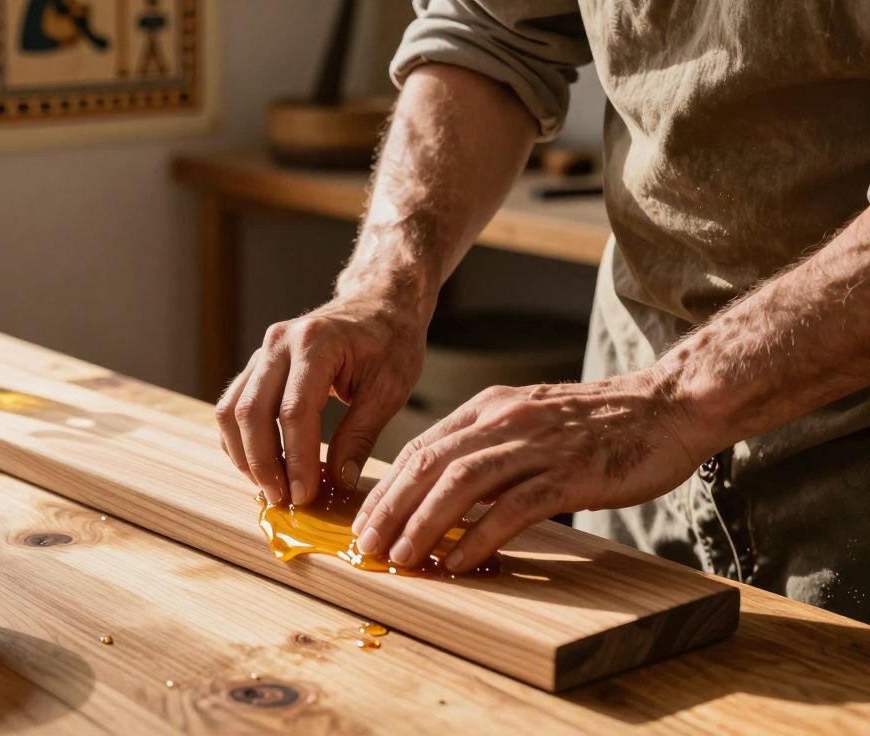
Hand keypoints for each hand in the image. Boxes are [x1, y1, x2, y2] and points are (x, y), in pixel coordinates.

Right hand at [216, 295, 425, 505]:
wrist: (377, 304)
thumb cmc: (390, 342)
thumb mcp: (389, 389)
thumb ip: (360, 435)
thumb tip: (337, 481)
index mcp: (316, 343)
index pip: (294, 411)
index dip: (296, 459)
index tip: (305, 495)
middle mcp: (279, 343)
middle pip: (252, 412)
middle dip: (264, 464)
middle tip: (283, 499)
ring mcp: (262, 352)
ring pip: (231, 410)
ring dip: (245, 455)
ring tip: (269, 487)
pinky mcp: (257, 365)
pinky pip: (232, 406)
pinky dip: (239, 440)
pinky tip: (260, 466)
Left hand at [351, 369, 710, 572]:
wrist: (669, 406)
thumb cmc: (599, 423)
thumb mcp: (529, 421)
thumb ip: (488, 447)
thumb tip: (444, 493)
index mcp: (490, 407)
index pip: (421, 448)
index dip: (386, 489)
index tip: (363, 522)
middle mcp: (505, 420)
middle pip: (429, 464)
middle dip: (390, 509)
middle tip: (365, 547)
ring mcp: (538, 445)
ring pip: (462, 483)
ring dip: (423, 524)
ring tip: (400, 558)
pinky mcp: (571, 473)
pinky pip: (513, 508)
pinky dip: (479, 536)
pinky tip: (458, 561)